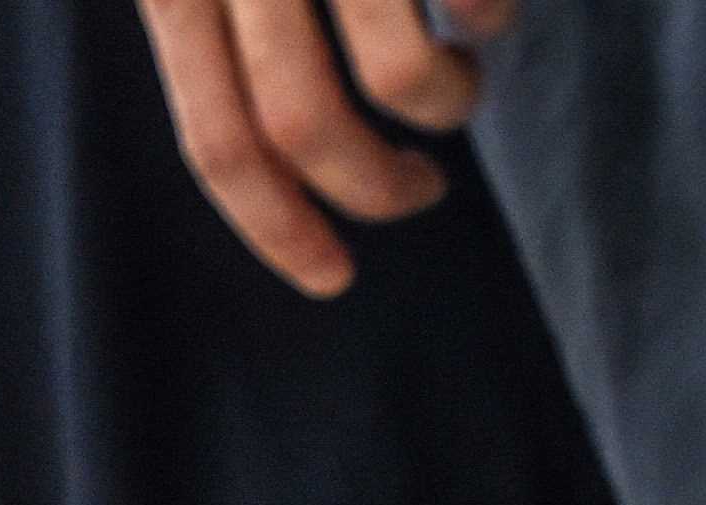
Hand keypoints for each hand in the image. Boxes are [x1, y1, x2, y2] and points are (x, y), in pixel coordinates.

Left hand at [133, 0, 503, 297]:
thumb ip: (215, 25)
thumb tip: (260, 137)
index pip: (219, 144)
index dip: (277, 228)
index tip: (331, 277)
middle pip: (305, 128)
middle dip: (374, 189)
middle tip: (420, 192)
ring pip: (401, 77)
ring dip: (447, 103)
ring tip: (462, 80)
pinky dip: (490, 19)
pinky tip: (487, 16)